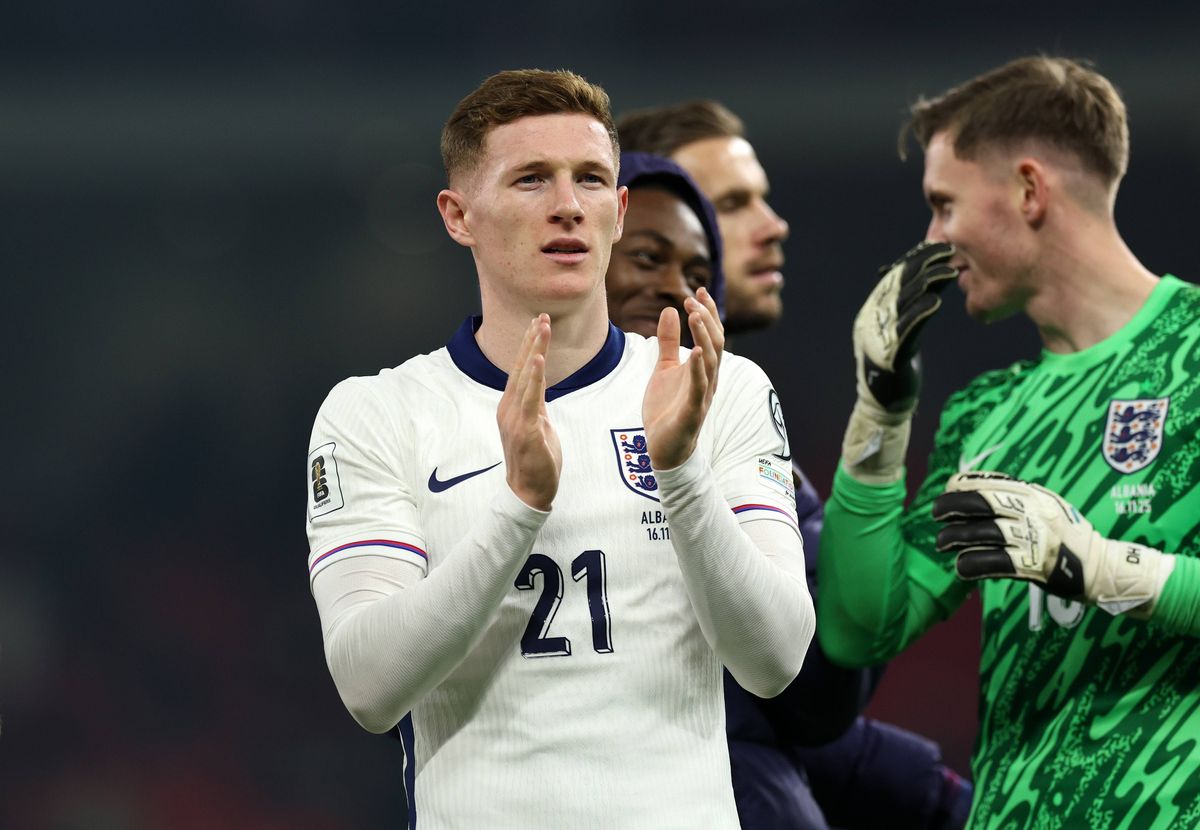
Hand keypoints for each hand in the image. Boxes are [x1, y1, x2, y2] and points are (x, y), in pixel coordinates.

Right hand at [497, 315, 561, 510]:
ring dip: (534, 349)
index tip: (538, 324)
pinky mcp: (525, 429)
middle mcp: (509, 408)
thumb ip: (537, 406)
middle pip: (521, 367)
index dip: (529, 346)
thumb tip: (540, 389)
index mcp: (512, 406)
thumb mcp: (539, 426)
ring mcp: (515, 417)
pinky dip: (534, 377)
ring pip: (525, 376)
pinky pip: (531, 398)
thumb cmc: (536, 461)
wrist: (528, 492)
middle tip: (542, 315)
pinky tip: (538, 359)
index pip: (521, 370)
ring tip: (542, 326)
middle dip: (532, 339)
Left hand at [643, 287, 723, 469]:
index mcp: (704, 368)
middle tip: (693, 298)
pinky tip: (695, 351)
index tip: (698, 291)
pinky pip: (699, 387)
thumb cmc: (667, 409)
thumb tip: (669, 310)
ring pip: (710, 361)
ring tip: (695, 314)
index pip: (712, 335)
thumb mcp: (664, 368)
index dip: (707, 312)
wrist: (663, 447)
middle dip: (706, 318)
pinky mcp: (692, 411)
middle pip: (715, 343)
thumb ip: (668, 342)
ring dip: (703, 336)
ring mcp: (703, 395)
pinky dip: (698, 368)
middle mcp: (708, 379)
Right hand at [854, 241, 955, 413]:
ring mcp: (879, 335)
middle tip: (948, 250)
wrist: (882, 404)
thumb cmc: (897, 366)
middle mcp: (872, 318)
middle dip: (923, 263)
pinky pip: (906, 329)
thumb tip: (935, 278)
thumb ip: (912, 306)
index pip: (894, 276)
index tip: (938, 246)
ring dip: (927, 282)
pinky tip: (936, 301)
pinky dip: (920, 312)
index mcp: (873, 310)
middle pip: (898, 282)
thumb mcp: (903, 330)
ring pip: (903, 301)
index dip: (916, 258)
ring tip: (949, 270)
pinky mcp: (890, 354)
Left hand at [933, 472, 1174, 616]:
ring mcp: (1035, 538)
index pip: (990, 482)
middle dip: (952, 506)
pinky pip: (995, 563)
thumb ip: (1017, 497)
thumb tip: (974, 488)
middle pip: (983, 503)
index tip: (948, 490)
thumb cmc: (1068, 536)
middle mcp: (1034, 512)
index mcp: (1034, 495)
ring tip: (942, 542)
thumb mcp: (1046, 505)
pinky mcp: (1034, 565)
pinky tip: (960, 568)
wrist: (1102, 567)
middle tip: (936, 514)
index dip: (963, 485)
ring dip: (956, 537)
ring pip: (984, 533)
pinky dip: (973, 565)